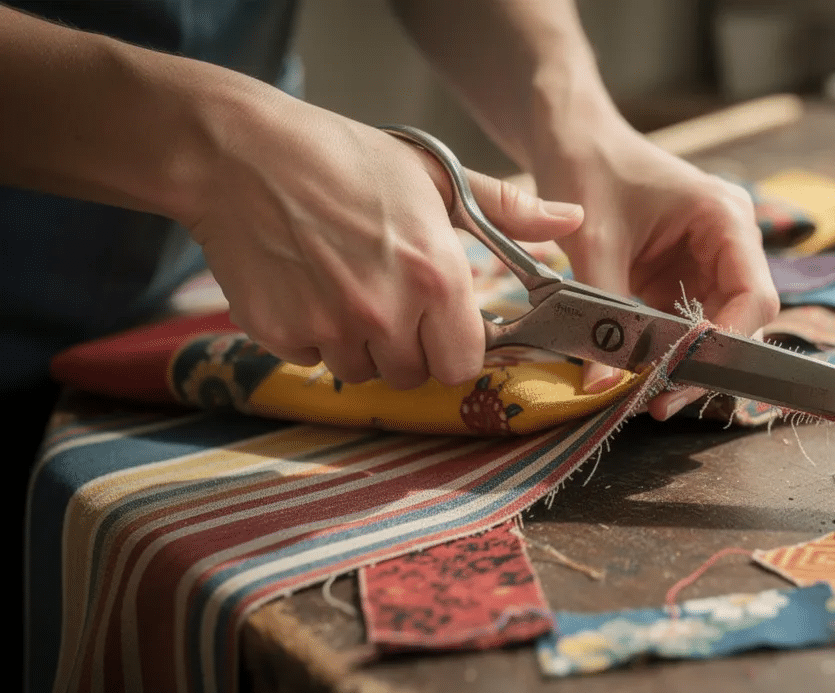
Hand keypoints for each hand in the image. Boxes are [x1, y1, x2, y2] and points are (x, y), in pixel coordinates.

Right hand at [185, 95, 583, 389]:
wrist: (239, 153)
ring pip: (363, 373)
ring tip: (344, 283)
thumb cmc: (344, 158)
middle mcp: (387, 310)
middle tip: (389, 295)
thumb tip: (572, 220)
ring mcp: (330, 327)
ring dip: (361, 345)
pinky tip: (306, 285)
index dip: (455, 345)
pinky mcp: (280, 333)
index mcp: (436, 275)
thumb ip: (509, 210)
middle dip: (409, 347)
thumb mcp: (435, 175)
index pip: (465, 363)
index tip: (442, 321)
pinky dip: (313, 336)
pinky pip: (313, 360)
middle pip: (414, 375)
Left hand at [532, 127, 778, 419]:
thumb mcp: (594, 240)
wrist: (572, 139)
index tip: (688, 375)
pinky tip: (639, 373)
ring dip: (685, 362)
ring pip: (716, 329)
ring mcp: (709, 261)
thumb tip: (603, 384)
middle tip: (661, 401)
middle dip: (705, 362)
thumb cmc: (588, 168)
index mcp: (725, 218)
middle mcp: (730, 242)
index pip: (755, 295)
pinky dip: (666, 351)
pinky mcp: (683, 277)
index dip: (729, 342)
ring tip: (648, 395)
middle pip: (742, 319)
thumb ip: (601, 310)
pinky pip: (687, 325)